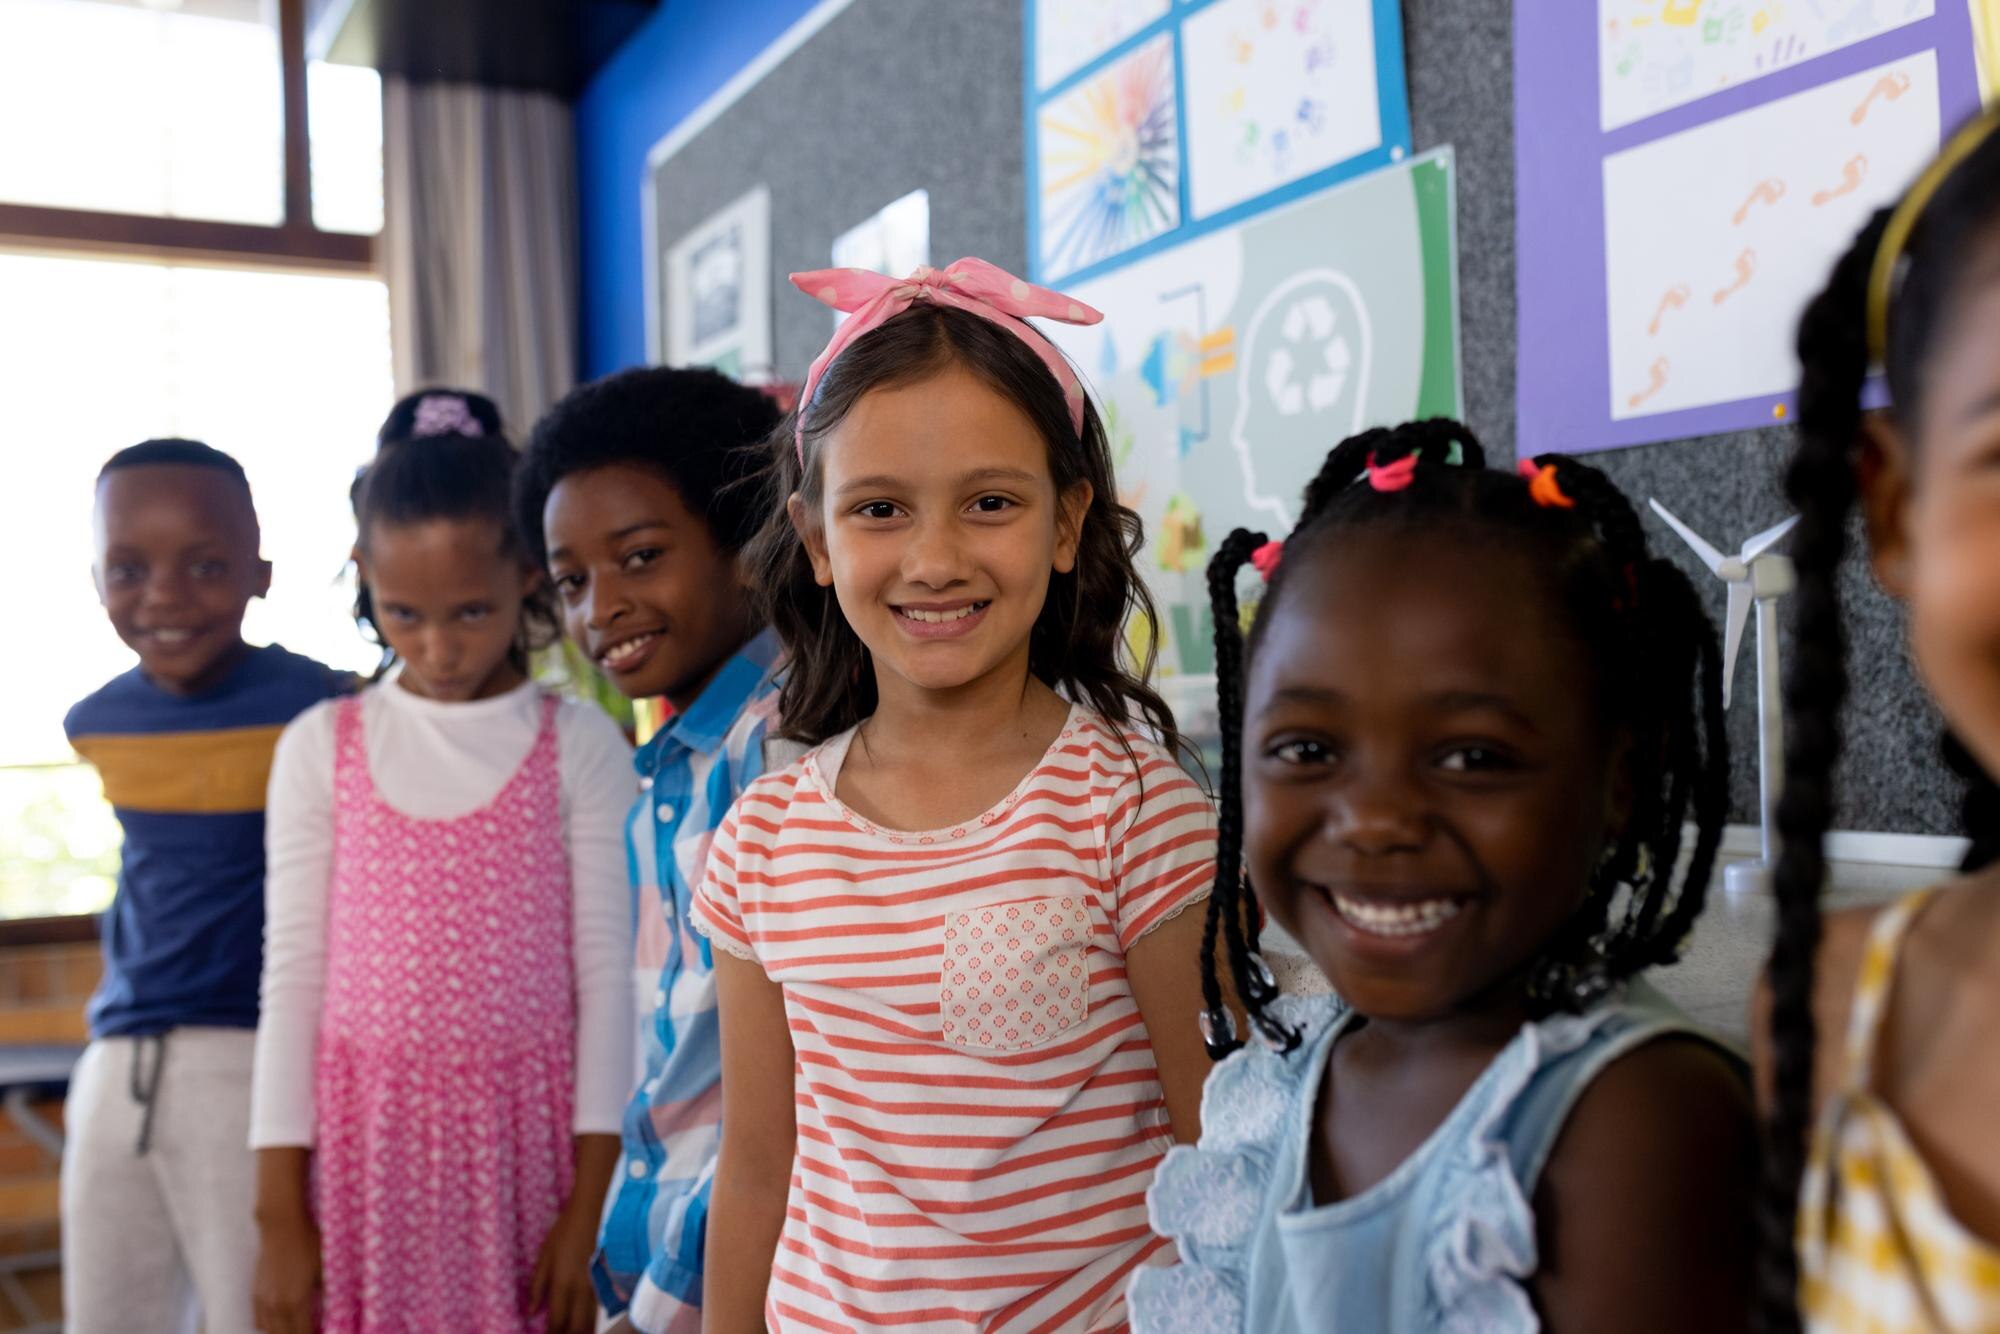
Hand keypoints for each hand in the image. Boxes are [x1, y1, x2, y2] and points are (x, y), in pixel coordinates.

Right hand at [253, 1209, 321, 1333]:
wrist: (281, 1226)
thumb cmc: (308, 1243)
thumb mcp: (325, 1268)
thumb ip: (328, 1292)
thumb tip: (334, 1307)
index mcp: (295, 1302)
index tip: (322, 1332)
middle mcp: (276, 1306)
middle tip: (311, 1330)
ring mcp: (263, 1300)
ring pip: (268, 1331)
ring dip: (282, 1332)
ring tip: (297, 1328)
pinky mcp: (255, 1292)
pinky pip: (259, 1320)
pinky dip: (269, 1325)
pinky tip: (281, 1321)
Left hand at [530, 1199, 601, 1333]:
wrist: (594, 1210)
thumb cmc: (565, 1230)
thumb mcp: (544, 1255)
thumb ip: (537, 1285)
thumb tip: (530, 1311)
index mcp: (562, 1284)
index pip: (557, 1322)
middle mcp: (581, 1290)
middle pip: (577, 1327)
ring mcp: (598, 1285)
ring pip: (591, 1319)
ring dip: (582, 1329)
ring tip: (573, 1330)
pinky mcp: (609, 1278)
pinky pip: (601, 1306)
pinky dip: (593, 1316)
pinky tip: (587, 1317)